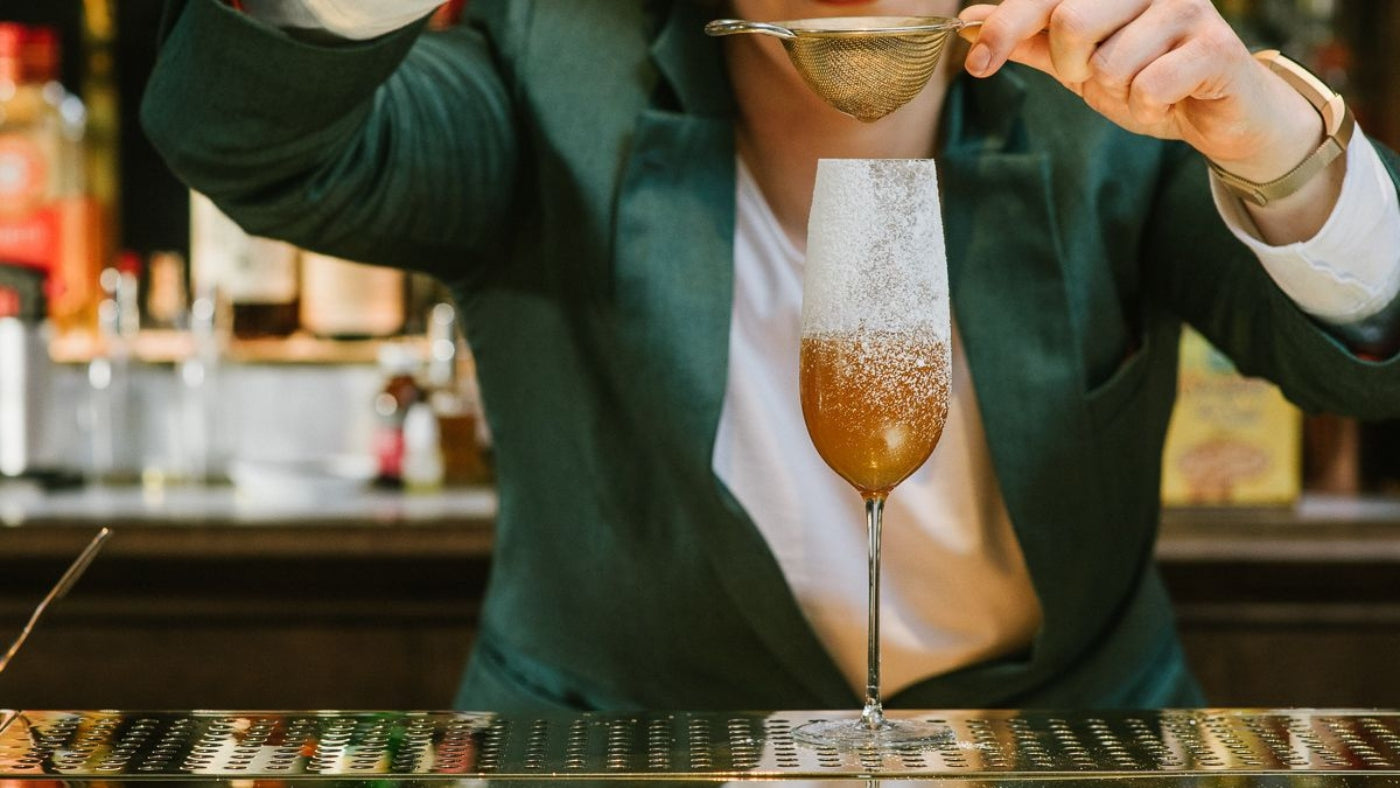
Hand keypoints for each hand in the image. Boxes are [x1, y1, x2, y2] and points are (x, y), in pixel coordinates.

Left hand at [958, 0, 1323, 185]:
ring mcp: (1186, 7)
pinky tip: (1167, 99)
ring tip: (1142, 86)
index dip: (1004, 28)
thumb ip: (1028, 41)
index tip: (977, 66)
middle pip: (1070, 20)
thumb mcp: (1076, 62)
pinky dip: (1147, 108)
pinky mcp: (1215, 46)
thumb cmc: (1145, 77)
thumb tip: (970, 22)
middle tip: (1098, 76)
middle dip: (1074, 67)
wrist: (1215, 113)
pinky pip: (1148, 87)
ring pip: (1109, 62)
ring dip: (1117, 92)